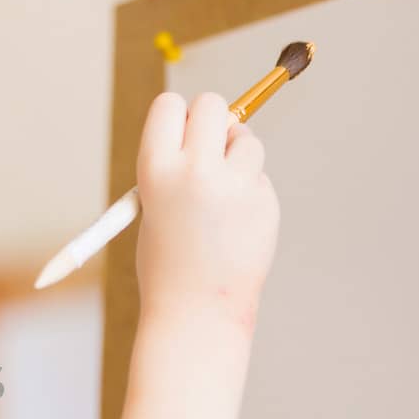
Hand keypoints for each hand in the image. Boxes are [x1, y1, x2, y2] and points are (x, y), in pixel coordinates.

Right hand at [133, 91, 279, 333]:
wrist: (195, 313)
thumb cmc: (167, 262)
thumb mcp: (154, 207)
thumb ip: (179, 165)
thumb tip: (214, 126)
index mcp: (156, 172)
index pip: (169, 105)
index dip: (175, 117)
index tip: (180, 132)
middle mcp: (196, 171)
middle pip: (212, 105)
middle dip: (212, 120)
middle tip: (209, 148)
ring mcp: (235, 186)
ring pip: (246, 139)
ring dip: (236, 156)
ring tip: (221, 199)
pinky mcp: (265, 202)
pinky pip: (259, 177)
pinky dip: (249, 192)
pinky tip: (235, 226)